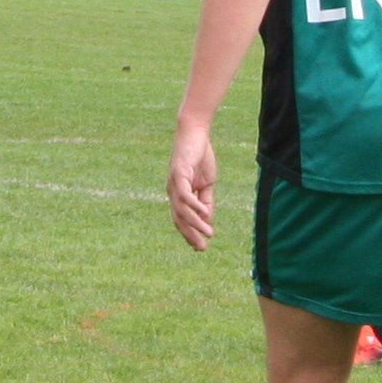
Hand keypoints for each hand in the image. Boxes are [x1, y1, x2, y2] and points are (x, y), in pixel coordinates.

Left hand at [167, 124, 217, 249]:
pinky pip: (184, 194)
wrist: (195, 133)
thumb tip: (207, 220)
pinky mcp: (178, 173)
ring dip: (195, 223)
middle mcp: (172, 190)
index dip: (189, 234)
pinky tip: (205, 213)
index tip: (200, 247)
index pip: (181, 219)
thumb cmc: (200, 156)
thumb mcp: (206, 183)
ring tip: (209, 233)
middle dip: (190, 235)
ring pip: (181, 209)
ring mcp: (174, 182)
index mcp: (178, 194)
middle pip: (179, 218)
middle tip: (202, 248)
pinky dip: (194, 205)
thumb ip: (206, 201)